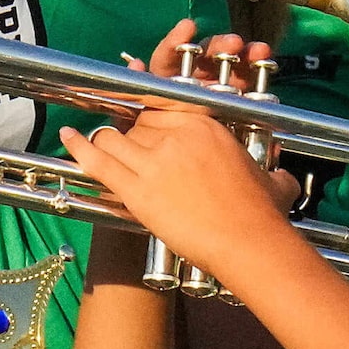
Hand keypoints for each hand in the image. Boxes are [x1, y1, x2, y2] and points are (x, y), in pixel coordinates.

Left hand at [56, 22, 304, 278]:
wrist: (248, 242)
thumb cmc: (263, 215)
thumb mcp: (271, 179)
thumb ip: (272, 169)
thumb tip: (282, 176)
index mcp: (206, 124)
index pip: (163, 106)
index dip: (148, 111)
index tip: (139, 111)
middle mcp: (177, 134)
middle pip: (138, 121)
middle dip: (132, 133)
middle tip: (129, 146)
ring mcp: (154, 160)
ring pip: (115, 136)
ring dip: (107, 140)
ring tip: (101, 145)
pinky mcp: (137, 189)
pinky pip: (99, 160)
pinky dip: (79, 146)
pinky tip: (66, 135)